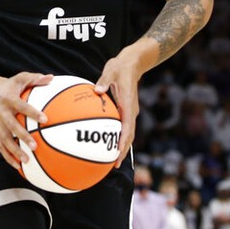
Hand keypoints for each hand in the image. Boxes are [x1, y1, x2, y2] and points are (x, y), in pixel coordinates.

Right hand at [0, 72, 52, 169]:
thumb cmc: (11, 86)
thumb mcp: (21, 78)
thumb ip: (35, 79)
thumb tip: (51, 77)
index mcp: (9, 99)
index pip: (22, 106)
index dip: (33, 113)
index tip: (45, 119)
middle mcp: (1, 112)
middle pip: (11, 126)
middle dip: (22, 137)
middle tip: (35, 146)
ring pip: (4, 139)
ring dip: (14, 151)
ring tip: (26, 161)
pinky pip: (0, 146)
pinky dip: (8, 157)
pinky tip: (18, 166)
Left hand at [95, 52, 143, 167]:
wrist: (132, 63)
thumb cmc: (120, 67)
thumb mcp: (111, 70)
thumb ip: (104, 80)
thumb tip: (97, 90)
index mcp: (128, 103)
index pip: (127, 126)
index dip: (123, 141)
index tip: (118, 152)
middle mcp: (131, 110)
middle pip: (129, 135)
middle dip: (122, 150)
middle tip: (114, 165)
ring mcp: (130, 111)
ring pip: (128, 133)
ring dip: (121, 147)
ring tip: (112, 161)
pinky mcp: (126, 110)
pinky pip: (123, 127)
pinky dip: (118, 137)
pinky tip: (108, 144)